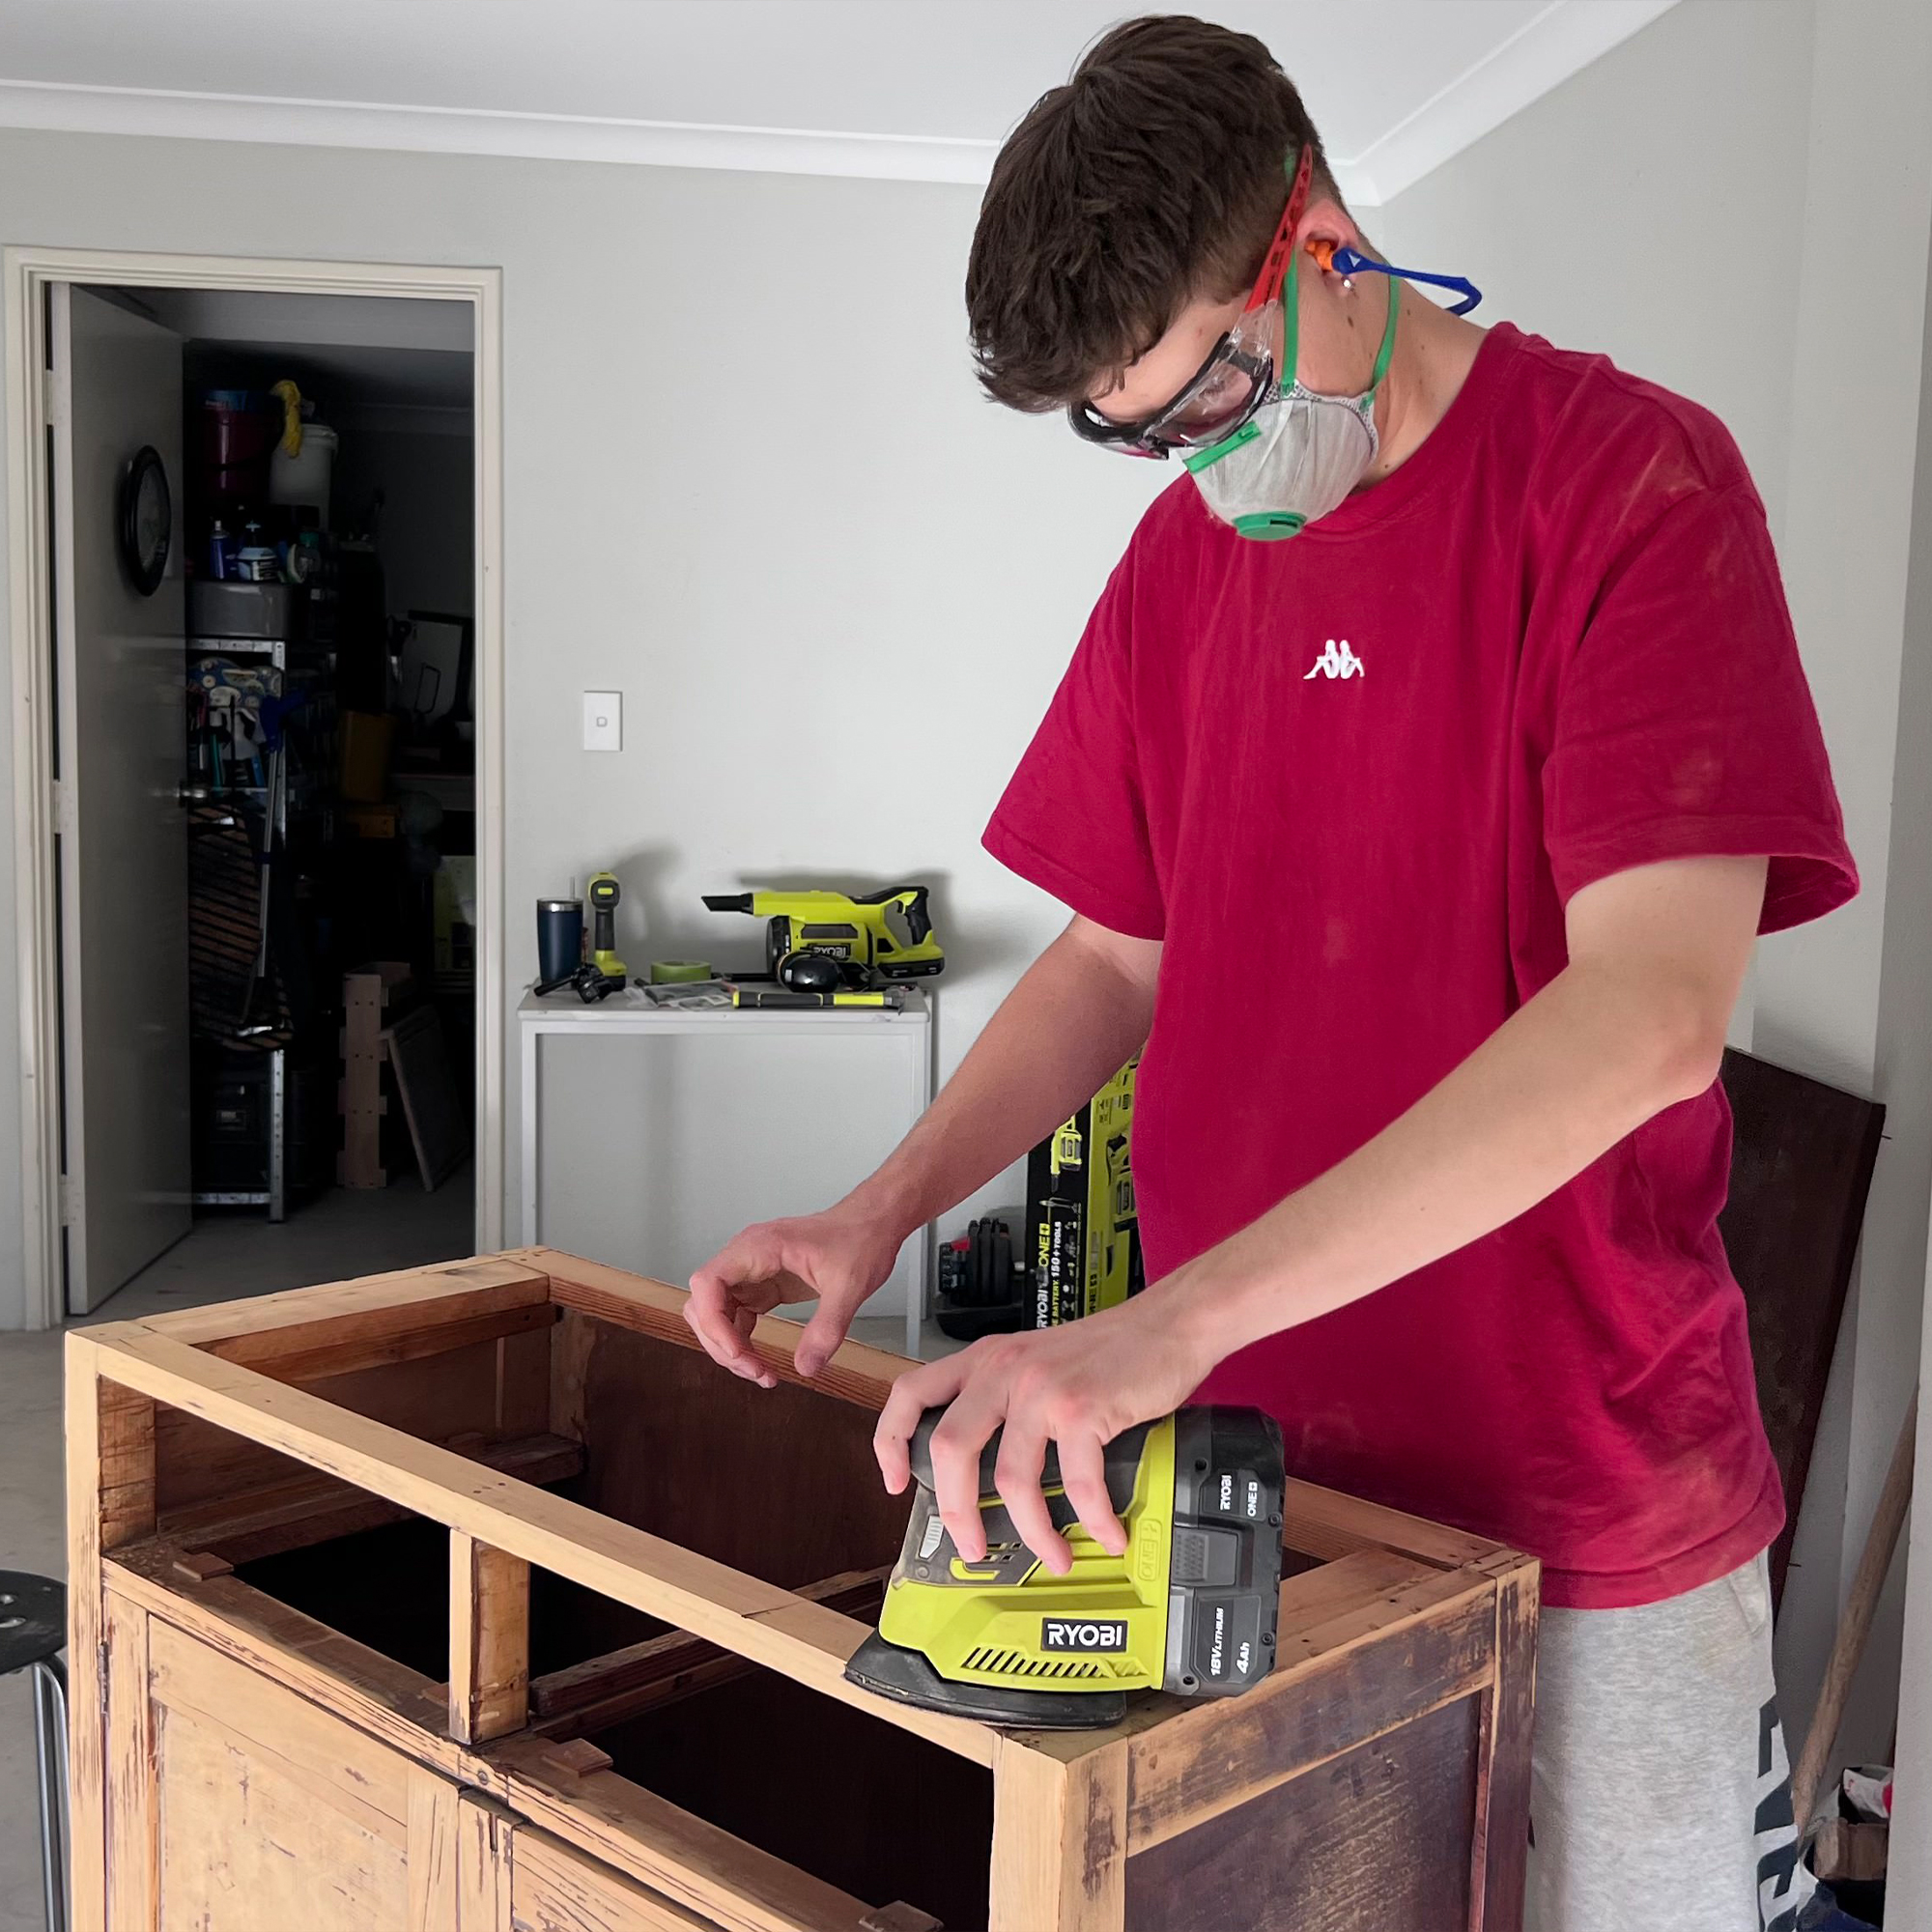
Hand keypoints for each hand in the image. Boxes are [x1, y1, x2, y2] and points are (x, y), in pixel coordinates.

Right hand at [686, 1203, 904, 1385]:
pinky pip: (737, 1315)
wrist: (874, 1222)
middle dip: (721, 1343)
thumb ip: (827, 1328)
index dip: (713, 1322)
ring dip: (729, 1346)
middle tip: (755, 1370)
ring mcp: (752, 1270)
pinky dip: (742, 1340)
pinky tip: (760, 1359)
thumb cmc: (861, 1238)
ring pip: (716, 1313)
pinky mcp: (764, 1284)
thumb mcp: (850, 1287)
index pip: (707, 1283)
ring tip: (760, 1372)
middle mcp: (747, 1256)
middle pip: (704, 1303)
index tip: (737, 1352)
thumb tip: (806, 1368)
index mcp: (760, 1247)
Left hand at [873, 1285, 1216, 1574]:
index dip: (890, 1441)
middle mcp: (1004, 1369)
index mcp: (986, 1359)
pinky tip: (1105, 1533)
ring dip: (1033, 1531)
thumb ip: (1005, 1397)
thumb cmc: (1110, 1348)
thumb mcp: (1038, 1360)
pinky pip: (1077, 1483)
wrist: (1169, 1324)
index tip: (894, 1483)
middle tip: (972, 1546)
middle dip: (957, 1511)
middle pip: (949, 1447)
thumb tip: (984, 1467)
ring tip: (1053, 1555)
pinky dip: (1093, 1519)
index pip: (911, 1393)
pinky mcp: (1083, 1409)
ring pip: (1012, 1478)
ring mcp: (1042, 1388)